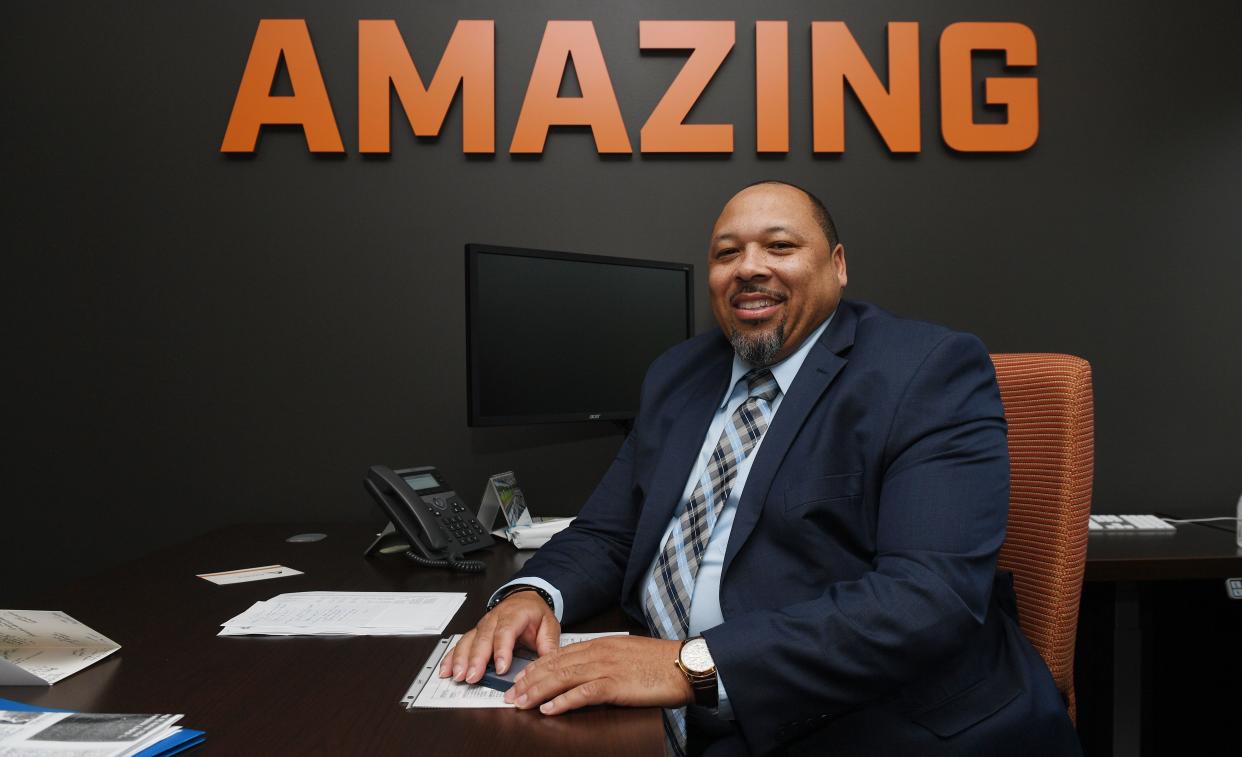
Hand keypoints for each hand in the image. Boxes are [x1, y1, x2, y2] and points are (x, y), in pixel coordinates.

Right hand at [438, 591, 559, 683]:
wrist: (525, 599)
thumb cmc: (535, 614)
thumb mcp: (549, 625)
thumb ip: (549, 644)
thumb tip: (549, 662)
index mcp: (514, 615)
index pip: (506, 632)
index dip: (502, 650)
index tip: (501, 667)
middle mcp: (494, 619)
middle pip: (483, 638)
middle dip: (476, 659)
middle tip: (472, 676)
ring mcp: (482, 626)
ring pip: (468, 641)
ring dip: (461, 659)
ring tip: (458, 675)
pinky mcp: (475, 633)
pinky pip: (461, 644)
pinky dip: (451, 657)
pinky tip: (446, 669)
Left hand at [503, 635, 692, 713]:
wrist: (684, 664)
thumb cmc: (659, 662)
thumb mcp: (626, 654)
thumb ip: (604, 659)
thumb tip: (585, 672)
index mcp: (601, 644)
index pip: (559, 654)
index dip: (536, 667)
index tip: (520, 678)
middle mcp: (599, 652)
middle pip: (554, 665)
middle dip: (529, 680)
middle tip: (510, 693)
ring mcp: (606, 668)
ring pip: (563, 678)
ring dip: (538, 691)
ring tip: (520, 702)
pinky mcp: (615, 685)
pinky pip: (583, 693)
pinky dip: (563, 701)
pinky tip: (549, 709)